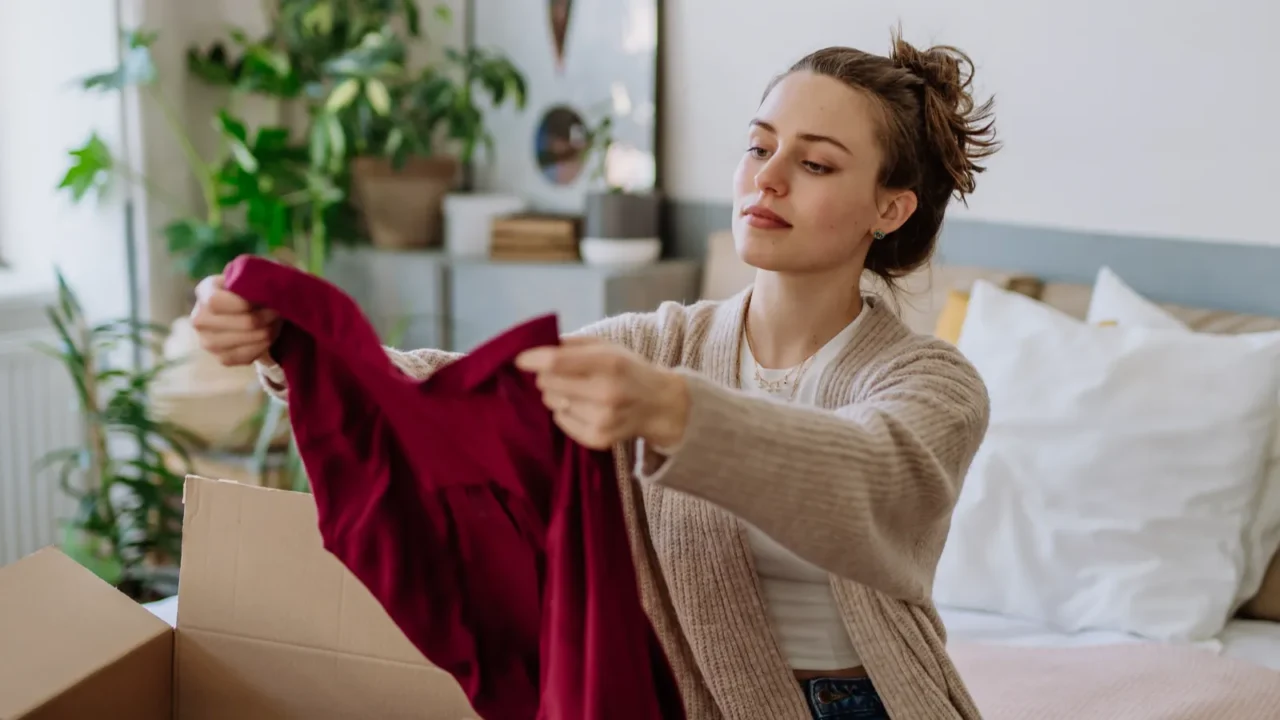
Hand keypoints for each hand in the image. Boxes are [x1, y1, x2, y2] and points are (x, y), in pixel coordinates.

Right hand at [190, 273, 280, 366]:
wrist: (254, 311)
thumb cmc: (256, 288)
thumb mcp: (256, 273)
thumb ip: (256, 275)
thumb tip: (265, 287)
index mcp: (205, 290)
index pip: (216, 301)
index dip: (244, 303)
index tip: (264, 300)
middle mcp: (199, 317)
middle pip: (239, 323)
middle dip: (265, 318)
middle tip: (278, 312)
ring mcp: (207, 341)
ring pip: (245, 340)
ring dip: (267, 332)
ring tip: (274, 323)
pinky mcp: (221, 358)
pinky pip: (246, 356)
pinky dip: (263, 346)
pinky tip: (268, 337)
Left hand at [514, 336, 689, 450]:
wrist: (659, 404)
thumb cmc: (628, 369)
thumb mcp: (608, 347)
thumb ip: (573, 343)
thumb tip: (536, 347)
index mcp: (609, 363)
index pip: (557, 362)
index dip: (533, 360)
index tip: (520, 360)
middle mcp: (606, 392)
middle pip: (549, 384)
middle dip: (547, 376)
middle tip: (562, 375)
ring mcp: (602, 419)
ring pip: (552, 403)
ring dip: (557, 395)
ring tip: (578, 392)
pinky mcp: (598, 439)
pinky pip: (560, 421)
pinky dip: (565, 413)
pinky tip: (583, 408)